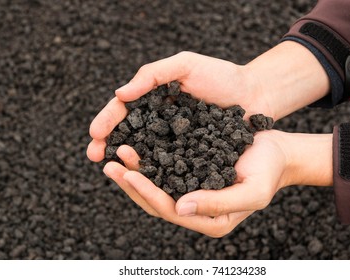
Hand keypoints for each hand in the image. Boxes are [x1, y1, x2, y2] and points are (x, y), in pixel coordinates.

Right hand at [87, 51, 269, 161]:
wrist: (255, 94)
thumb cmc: (222, 76)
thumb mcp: (186, 65)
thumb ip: (153, 74)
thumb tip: (120, 94)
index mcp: (154, 98)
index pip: (123, 110)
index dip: (107, 121)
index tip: (95, 135)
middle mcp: (160, 120)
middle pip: (128, 132)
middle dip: (108, 144)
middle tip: (94, 157)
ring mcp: (174, 138)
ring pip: (144, 150)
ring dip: (126, 161)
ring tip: (113, 169)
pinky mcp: (190, 154)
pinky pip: (169, 163)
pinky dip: (153, 171)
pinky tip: (143, 178)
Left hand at [116, 130, 332, 236]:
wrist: (277, 152)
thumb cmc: (269, 172)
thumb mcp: (251, 192)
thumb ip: (218, 204)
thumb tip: (181, 208)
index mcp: (209, 220)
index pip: (171, 210)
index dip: (148, 194)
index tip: (129, 175)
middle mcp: (196, 208)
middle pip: (156, 200)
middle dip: (133, 183)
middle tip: (110, 165)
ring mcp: (191, 190)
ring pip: (156, 184)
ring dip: (135, 171)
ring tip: (117, 154)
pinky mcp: (191, 172)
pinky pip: (165, 168)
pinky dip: (149, 159)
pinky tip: (135, 144)